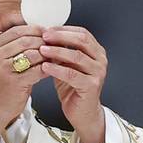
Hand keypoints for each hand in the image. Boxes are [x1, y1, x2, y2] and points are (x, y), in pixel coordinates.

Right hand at [0, 25, 48, 142]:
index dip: (35, 29)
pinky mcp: (14, 82)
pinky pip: (37, 70)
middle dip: (43, 42)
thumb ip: (16, 47)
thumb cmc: (2, 83)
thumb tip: (41, 32)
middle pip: (26, 40)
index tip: (47, 32)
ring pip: (32, 53)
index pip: (17, 30)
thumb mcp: (3, 61)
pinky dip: (46, 68)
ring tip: (54, 58)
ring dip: (46, 55)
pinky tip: (50, 70)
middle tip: (55, 45)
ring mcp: (3, 69)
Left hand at [39, 26, 107, 142]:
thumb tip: (45, 37)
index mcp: (96, 52)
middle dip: (61, 36)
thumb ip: (60, 52)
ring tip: (42, 49)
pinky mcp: (92, 86)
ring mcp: (98, 73)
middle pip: (82, 40)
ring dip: (57, 51)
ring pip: (77, 56)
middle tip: (44, 36)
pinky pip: (72, 74)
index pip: (82, 33)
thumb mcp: (66, 65)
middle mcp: (100, 60)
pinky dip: (57, 69)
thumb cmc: (73, 89)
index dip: (64, 29)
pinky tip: (45, 67)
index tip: (47, 29)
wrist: (82, 113)